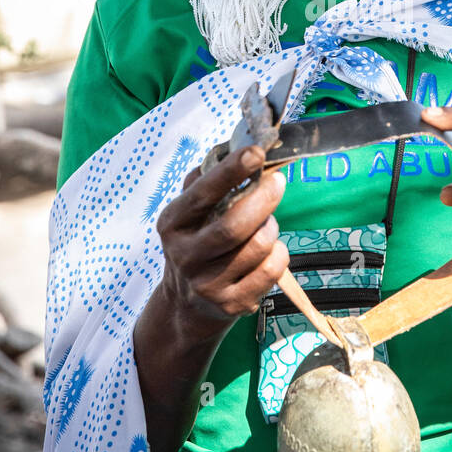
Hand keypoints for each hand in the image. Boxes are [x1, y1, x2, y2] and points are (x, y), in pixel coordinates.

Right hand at [156, 144, 289, 338]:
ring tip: (268, 223)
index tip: (256, 152)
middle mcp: (185, 256)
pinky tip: (270, 250)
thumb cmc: (196, 242)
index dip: (231, 172)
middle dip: (263, 199)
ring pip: (258, 247)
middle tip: (278, 182)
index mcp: (173, 224)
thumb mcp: (188, 212)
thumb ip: (205, 179)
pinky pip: (271, 271)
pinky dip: (279, 253)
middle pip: (233, 226)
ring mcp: (207, 284)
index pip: (202, 194)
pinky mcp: (231, 304)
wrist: (187, 303)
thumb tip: (233, 148)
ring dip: (272, 228)